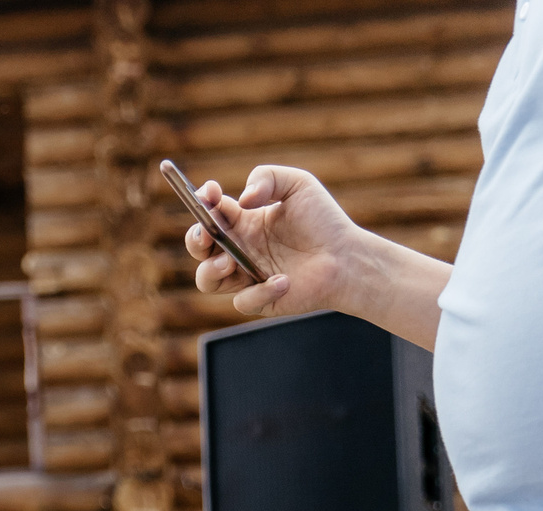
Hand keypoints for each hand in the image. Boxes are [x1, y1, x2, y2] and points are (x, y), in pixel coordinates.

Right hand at [184, 165, 371, 320]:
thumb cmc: (324, 220)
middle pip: (198, 247)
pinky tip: (285, 280)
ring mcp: (246, 276)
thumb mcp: (298, 184)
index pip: (210, 212)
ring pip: (206, 280)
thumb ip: (267, 177)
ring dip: (210, 270)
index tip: (209, 194)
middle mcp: (240, 249)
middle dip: (195, 239)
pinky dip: (260, 291)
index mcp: (243, 222)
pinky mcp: (259, 300)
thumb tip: (242, 200)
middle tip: (208, 234)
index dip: (202, 202)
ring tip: (230, 262)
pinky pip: (242, 301)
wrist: (347, 258)